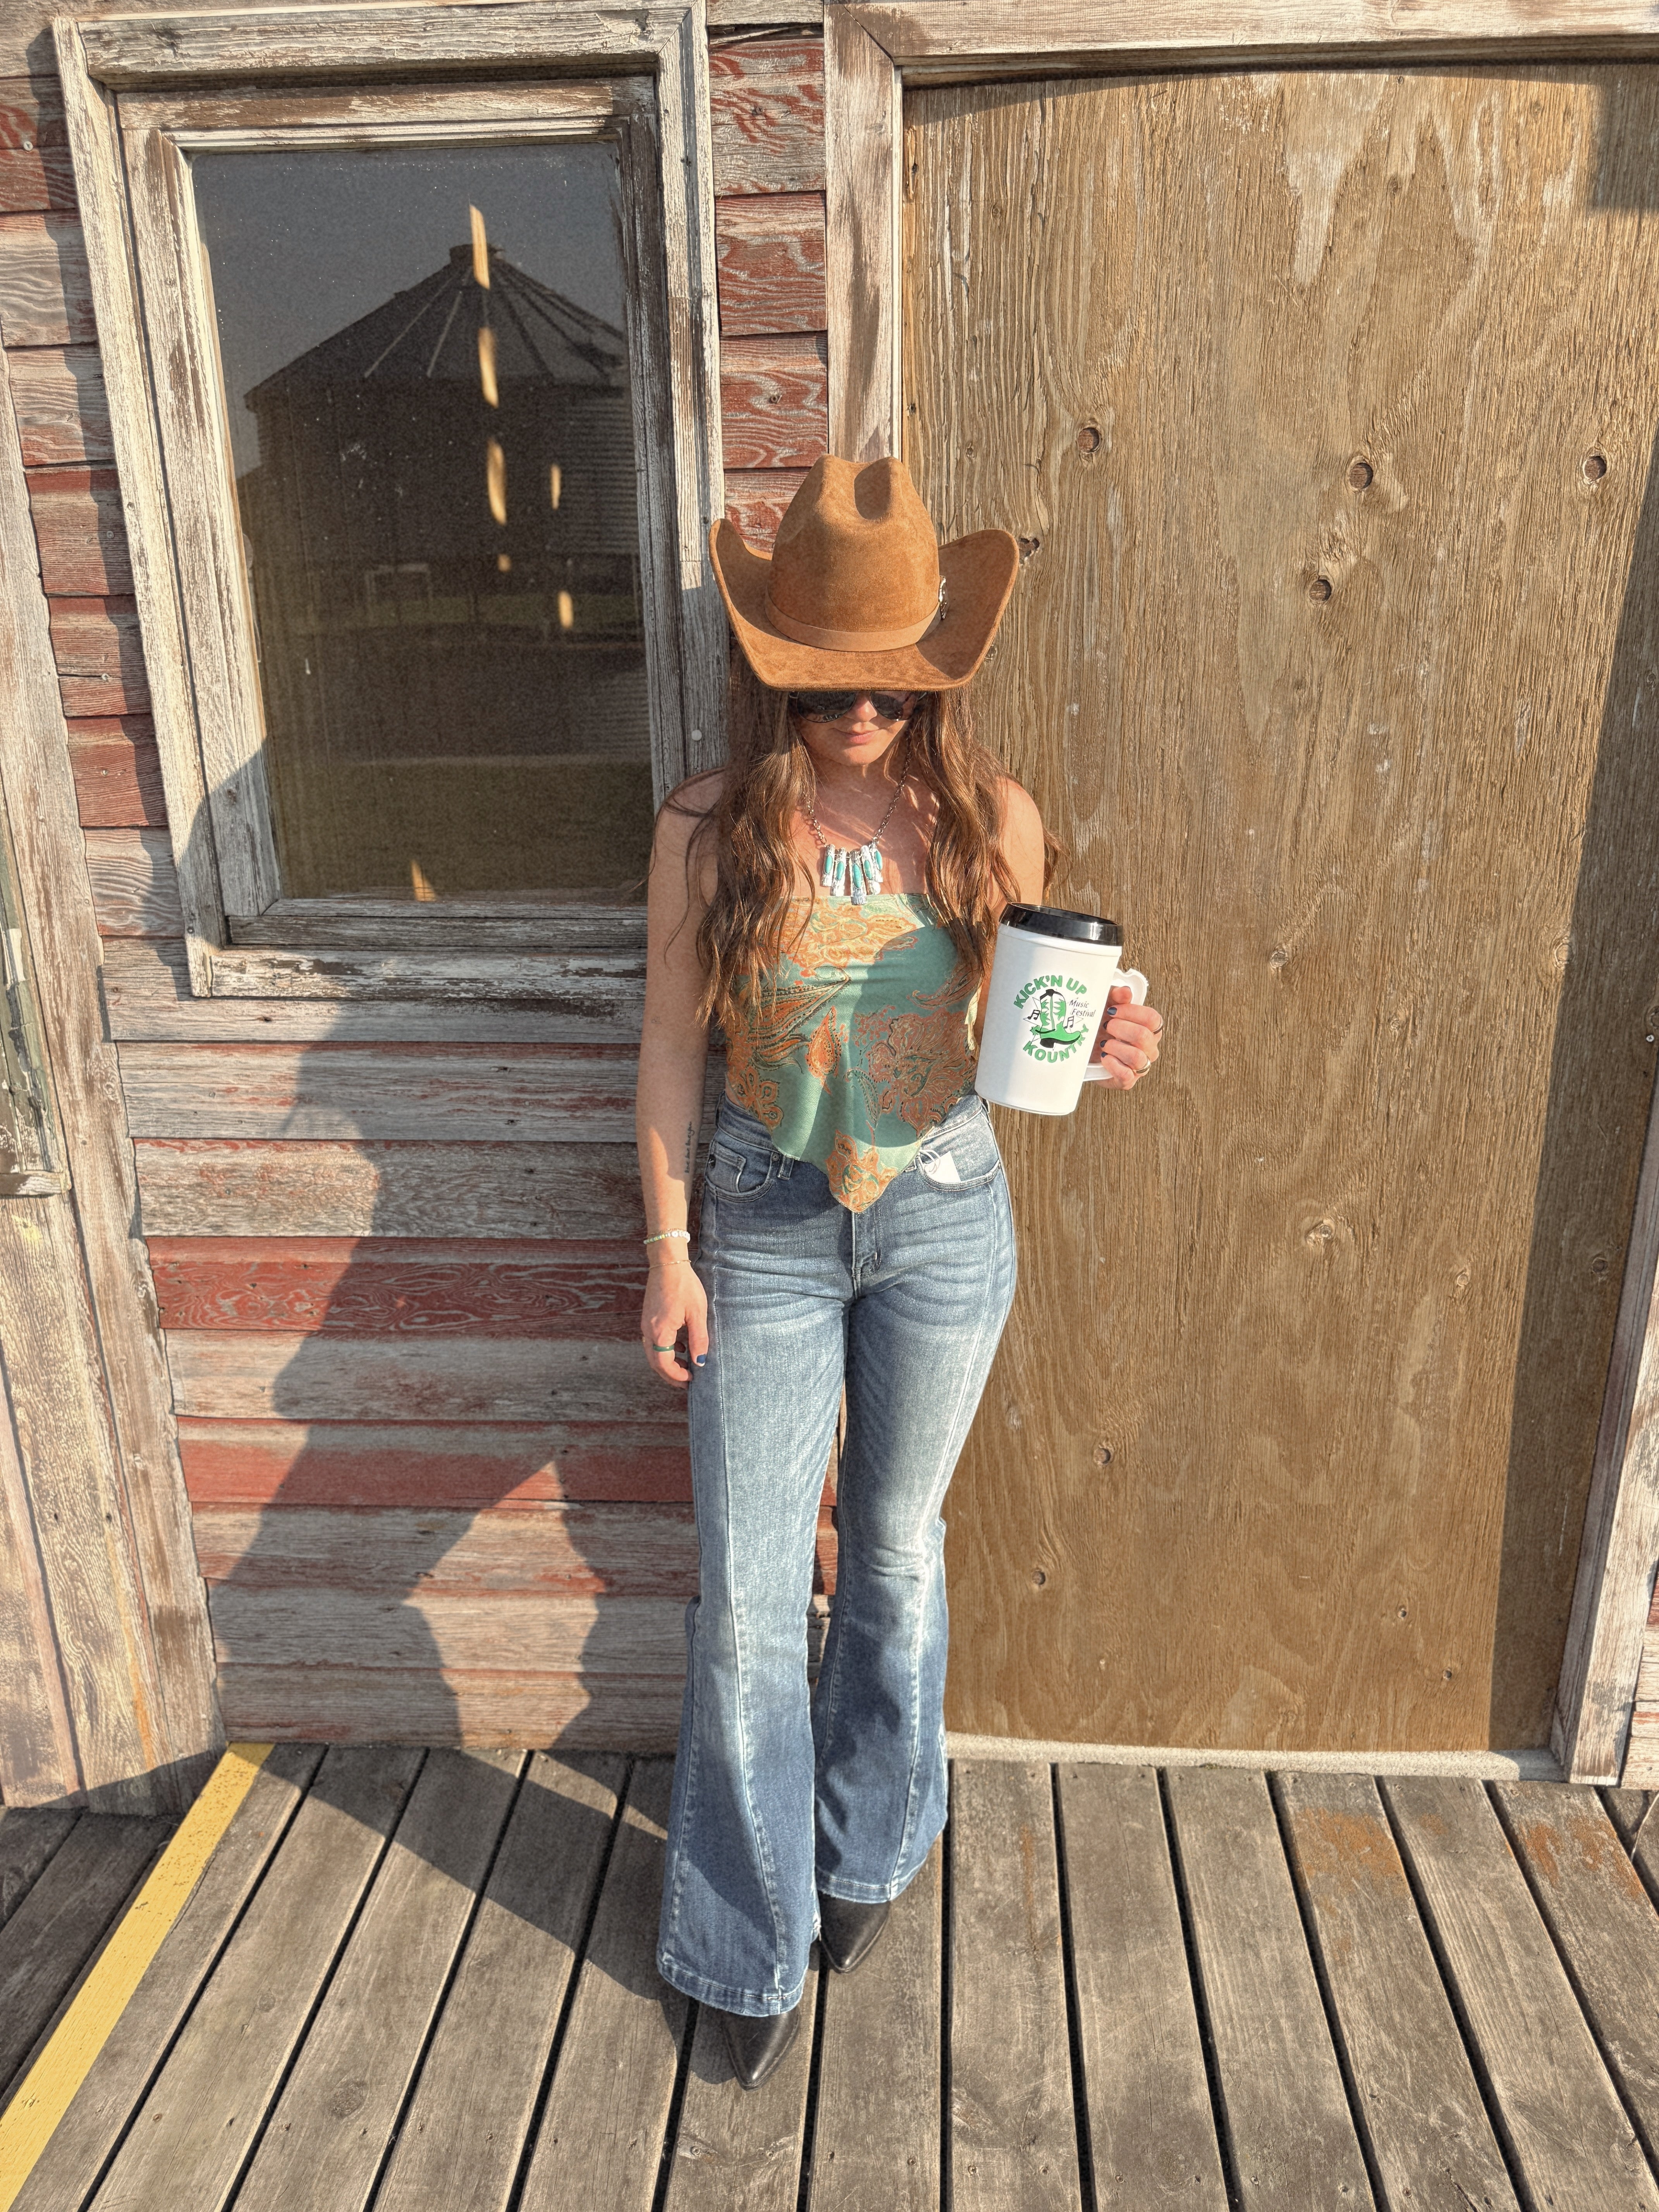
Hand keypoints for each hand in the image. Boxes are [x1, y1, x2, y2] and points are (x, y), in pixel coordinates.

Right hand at [641, 1256, 708, 1388]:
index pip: (664, 1364)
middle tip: (687, 1380)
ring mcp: (646, 1324)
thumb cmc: (684, 1286)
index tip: (691, 1380)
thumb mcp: (697, 1314)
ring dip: (668, 1362)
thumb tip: (700, 1362)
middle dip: (671, 1374)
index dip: (677, 1375)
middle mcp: (648, 1330)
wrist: (667, 1263)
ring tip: (686, 1365)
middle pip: (655, 1362)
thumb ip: (699, 1339)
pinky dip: (665, 1349)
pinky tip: (681, 1346)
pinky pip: (653, 1341)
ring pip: (653, 1352)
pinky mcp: (648, 1317)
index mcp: (660, 1332)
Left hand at [1089, 986, 1163, 1088]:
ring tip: (1104, 1043)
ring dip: (1116, 1047)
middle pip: (1144, 1037)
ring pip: (1137, 1058)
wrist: (1085, 1051)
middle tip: (1106, 1025)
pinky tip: (1104, 1057)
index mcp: (1150, 1029)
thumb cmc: (1101, 1026)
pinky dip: (1113, 1065)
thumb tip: (1125, 992)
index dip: (1132, 1012)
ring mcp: (1140, 1066)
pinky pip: (1126, 1076)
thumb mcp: (1106, 1006)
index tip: (1112, 1010)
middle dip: (1121, 1028)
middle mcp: (1149, 1048)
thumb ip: (1116, 996)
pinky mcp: (1127, 1081)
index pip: (1153, 1018)